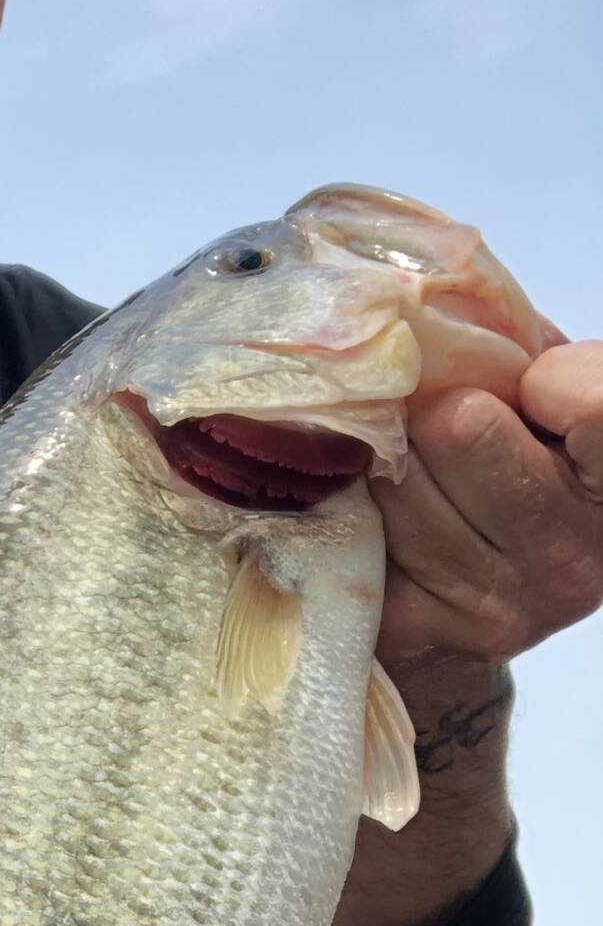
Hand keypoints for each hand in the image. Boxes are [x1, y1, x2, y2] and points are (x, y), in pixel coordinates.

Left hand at [373, 338, 602, 663]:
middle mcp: (572, 557)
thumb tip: (427, 294)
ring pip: (391, 479)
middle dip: (436, 411)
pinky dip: (347, 510)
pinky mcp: (423, 631)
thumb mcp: (557, 391)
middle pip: (455, 427)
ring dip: (384, 461)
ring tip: (409, 472)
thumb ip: (523, 347)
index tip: (536, 393)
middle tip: (443, 427)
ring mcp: (499, 605)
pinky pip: (350, 533)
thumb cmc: (538, 458)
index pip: (591, 406)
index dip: (547, 381)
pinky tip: (372, 513)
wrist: (508, 582)